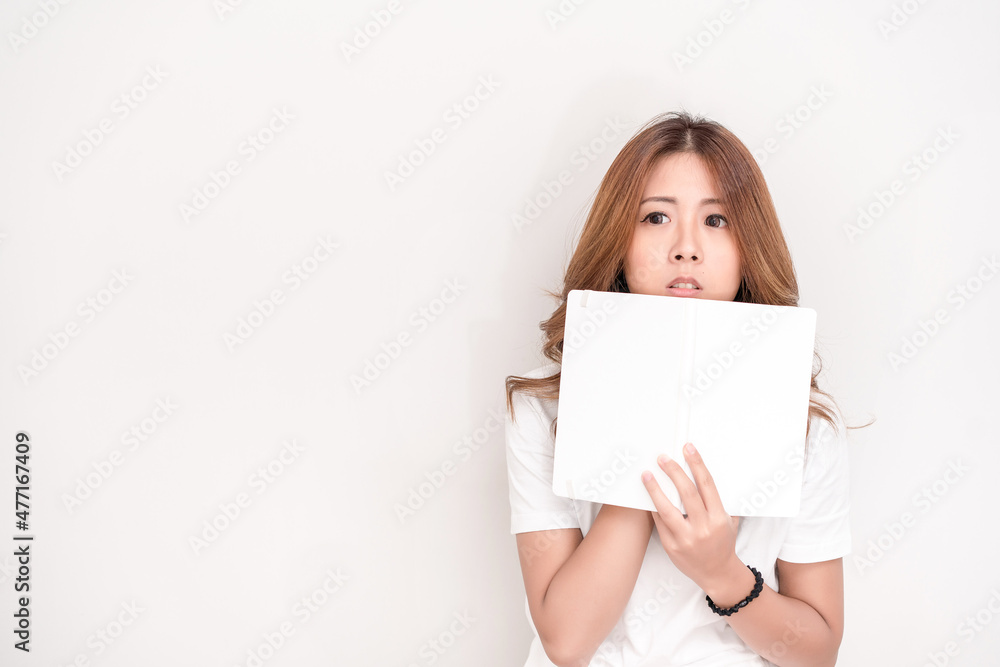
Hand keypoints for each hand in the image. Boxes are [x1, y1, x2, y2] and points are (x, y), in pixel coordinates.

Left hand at [641, 442, 741, 589]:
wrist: (718, 573)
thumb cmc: (723, 542)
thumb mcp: (728, 521)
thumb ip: (717, 501)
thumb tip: (702, 472)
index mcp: (719, 518)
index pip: (707, 485)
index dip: (697, 464)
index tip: (688, 448)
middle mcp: (703, 528)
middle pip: (687, 493)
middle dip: (674, 472)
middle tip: (662, 458)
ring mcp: (686, 538)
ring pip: (668, 509)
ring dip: (655, 489)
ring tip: (647, 474)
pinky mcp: (672, 546)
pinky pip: (660, 523)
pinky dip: (653, 507)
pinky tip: (647, 496)